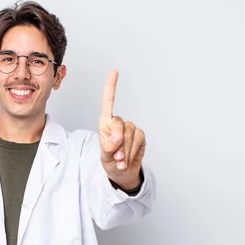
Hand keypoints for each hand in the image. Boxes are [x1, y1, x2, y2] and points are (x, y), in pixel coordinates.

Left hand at [98, 69, 145, 189]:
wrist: (122, 173)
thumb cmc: (110, 162)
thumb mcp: (104, 156)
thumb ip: (108, 147)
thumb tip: (117, 139)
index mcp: (105, 124)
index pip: (108, 102)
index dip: (111, 86)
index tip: (114, 71)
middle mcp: (118, 123)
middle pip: (119, 124)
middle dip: (117, 142)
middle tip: (115, 155)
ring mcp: (130, 129)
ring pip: (129, 135)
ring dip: (124, 151)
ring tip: (120, 159)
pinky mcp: (140, 136)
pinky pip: (138, 140)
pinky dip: (132, 152)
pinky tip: (127, 159)